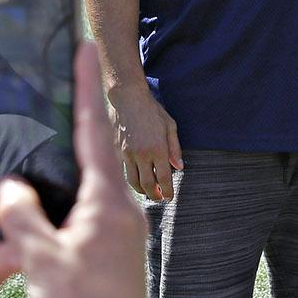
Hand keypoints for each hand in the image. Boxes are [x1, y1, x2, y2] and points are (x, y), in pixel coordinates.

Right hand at [0, 42, 158, 297]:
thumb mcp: (40, 260)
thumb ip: (21, 216)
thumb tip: (9, 187)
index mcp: (107, 204)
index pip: (93, 132)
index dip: (84, 88)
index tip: (83, 49)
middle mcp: (122, 212)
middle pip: (95, 153)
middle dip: (75, 119)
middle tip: (58, 83)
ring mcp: (121, 234)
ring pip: (89, 186)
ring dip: (67, 163)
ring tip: (42, 138)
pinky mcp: (114, 255)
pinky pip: (86, 212)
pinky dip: (65, 199)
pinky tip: (44, 202)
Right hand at [106, 80, 181, 201]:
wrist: (127, 98)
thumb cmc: (151, 110)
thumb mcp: (170, 126)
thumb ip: (175, 148)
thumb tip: (179, 168)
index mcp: (158, 148)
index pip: (164, 178)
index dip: (168, 191)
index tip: (170, 197)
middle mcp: (142, 154)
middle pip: (147, 185)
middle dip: (154, 196)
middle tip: (159, 198)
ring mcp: (127, 154)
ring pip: (133, 181)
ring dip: (142, 190)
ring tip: (148, 191)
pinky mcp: (117, 151)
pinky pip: (124, 171)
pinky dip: (131, 179)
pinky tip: (137, 179)